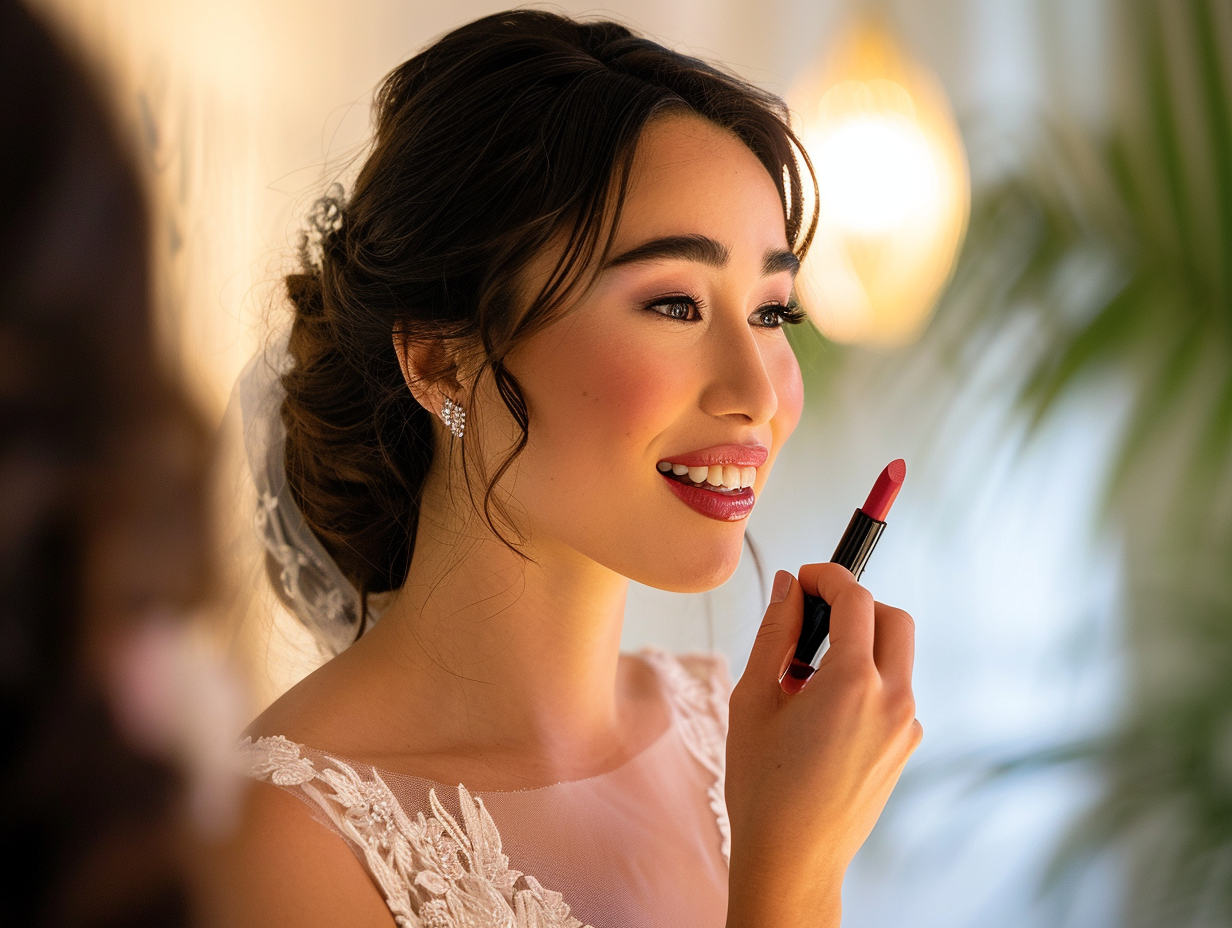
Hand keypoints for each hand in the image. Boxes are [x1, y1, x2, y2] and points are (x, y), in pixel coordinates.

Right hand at [724, 564, 920, 926]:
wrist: (792, 859)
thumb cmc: (764, 787)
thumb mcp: (754, 699)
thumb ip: (774, 633)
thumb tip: (788, 587)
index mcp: (852, 684)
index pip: (856, 599)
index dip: (829, 576)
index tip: (805, 578)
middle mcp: (892, 701)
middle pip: (894, 619)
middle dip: (857, 604)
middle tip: (815, 614)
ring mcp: (906, 728)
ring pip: (897, 657)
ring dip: (862, 644)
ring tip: (808, 675)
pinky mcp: (905, 748)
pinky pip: (894, 693)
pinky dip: (867, 680)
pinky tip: (823, 709)